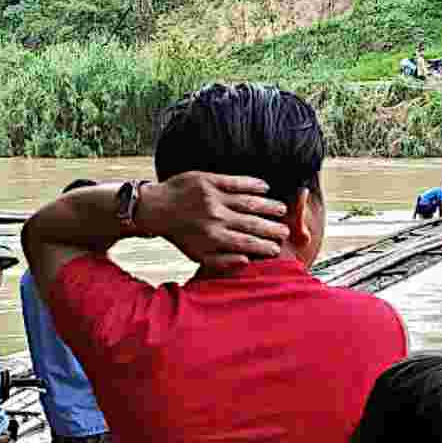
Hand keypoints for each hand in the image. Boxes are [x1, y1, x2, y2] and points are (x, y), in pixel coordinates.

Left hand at [136, 173, 289, 269]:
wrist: (155, 208)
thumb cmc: (179, 234)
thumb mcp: (197, 255)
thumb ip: (222, 261)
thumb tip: (246, 261)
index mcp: (214, 238)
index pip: (248, 243)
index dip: (265, 247)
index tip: (278, 249)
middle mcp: (216, 218)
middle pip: (253, 223)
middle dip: (272, 229)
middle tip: (286, 231)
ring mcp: (213, 197)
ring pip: (249, 202)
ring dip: (269, 206)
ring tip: (282, 209)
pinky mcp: (209, 180)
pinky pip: (237, 181)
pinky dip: (253, 184)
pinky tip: (265, 187)